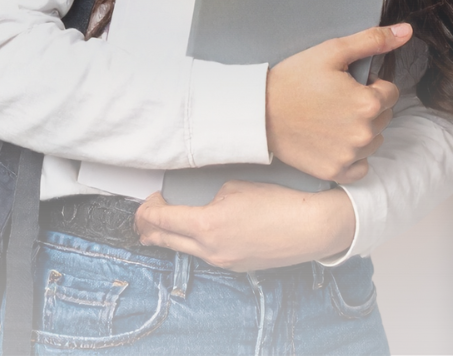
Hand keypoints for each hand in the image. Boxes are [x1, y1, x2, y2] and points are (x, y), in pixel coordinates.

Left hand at [134, 181, 355, 271]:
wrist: (308, 227)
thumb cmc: (278, 201)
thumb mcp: (237, 186)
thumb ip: (211, 195)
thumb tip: (201, 202)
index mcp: (206, 225)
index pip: (160, 219)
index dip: (146, 210)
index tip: (147, 200)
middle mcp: (209, 249)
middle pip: (164, 239)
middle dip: (148, 227)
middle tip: (144, 215)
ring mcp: (222, 261)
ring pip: (183, 248)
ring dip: (170, 235)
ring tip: (165, 224)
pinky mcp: (234, 266)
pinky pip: (205, 254)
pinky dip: (195, 242)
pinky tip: (201, 231)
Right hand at [265, 22, 411, 181]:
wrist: (259, 112)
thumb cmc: (295, 78)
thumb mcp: (334, 50)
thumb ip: (373, 40)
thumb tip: (407, 31)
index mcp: (367, 103)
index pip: (391, 92)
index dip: (372, 85)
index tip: (349, 84)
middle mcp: (363, 134)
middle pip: (384, 116)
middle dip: (369, 106)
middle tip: (339, 99)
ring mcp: (349, 156)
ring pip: (374, 140)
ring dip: (363, 130)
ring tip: (335, 118)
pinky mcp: (334, 172)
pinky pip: (361, 167)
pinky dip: (354, 156)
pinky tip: (337, 141)